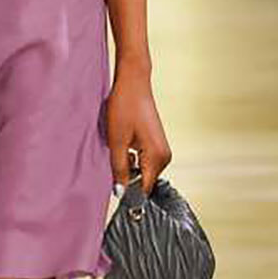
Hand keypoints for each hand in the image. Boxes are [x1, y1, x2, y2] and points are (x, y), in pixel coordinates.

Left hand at [106, 58, 170, 196]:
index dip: (129, 195)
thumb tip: (120, 192)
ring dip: (128, 169)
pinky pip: (144, 162)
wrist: (133, 83)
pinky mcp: (157, 145)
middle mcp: (164, 157)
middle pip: (144, 182)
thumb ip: (119, 169)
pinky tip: (123, 147)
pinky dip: (132, 160)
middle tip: (112, 166)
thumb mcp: (117, 141)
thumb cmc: (124, 107)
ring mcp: (162, 151)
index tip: (115, 195)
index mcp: (156, 157)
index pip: (144, 189)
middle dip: (127, 179)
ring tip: (118, 151)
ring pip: (143, 172)